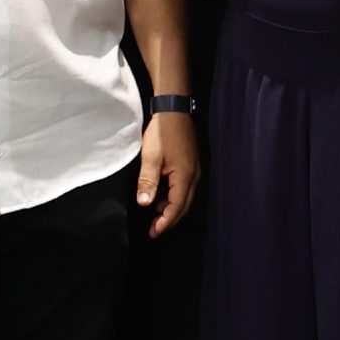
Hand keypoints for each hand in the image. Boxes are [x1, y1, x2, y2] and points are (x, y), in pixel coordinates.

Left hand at [137, 112, 198, 237]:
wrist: (173, 108)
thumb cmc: (162, 131)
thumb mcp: (150, 156)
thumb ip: (148, 181)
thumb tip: (145, 204)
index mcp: (185, 176)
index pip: (177, 207)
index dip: (165, 222)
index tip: (153, 232)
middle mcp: (194, 175)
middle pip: (184, 205)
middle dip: (169, 219)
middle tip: (154, 229)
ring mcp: (195, 168)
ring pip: (185, 197)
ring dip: (172, 208)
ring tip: (156, 215)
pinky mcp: (192, 163)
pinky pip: (185, 187)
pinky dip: (175, 196)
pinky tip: (163, 196)